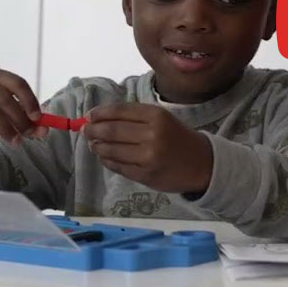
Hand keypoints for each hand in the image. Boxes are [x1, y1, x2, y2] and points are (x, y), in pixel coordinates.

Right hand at [0, 67, 42, 154]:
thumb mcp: (10, 115)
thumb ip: (29, 121)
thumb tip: (45, 129)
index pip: (17, 82)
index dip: (29, 100)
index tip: (37, 118)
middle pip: (4, 98)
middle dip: (19, 119)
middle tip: (27, 134)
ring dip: (5, 129)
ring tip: (14, 142)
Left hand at [82, 103, 212, 193]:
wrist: (201, 163)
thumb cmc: (177, 137)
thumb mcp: (161, 118)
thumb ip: (133, 116)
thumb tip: (97, 117)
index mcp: (156, 116)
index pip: (119, 111)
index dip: (99, 113)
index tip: (89, 116)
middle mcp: (151, 135)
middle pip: (111, 130)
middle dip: (93, 130)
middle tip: (86, 131)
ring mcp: (147, 157)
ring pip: (111, 150)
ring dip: (97, 147)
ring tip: (94, 145)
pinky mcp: (145, 175)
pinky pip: (118, 166)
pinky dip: (107, 160)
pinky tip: (105, 157)